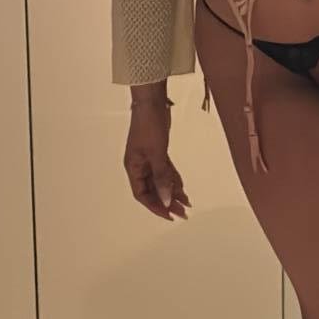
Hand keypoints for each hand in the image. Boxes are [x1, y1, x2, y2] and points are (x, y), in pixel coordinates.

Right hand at [124, 102, 190, 221]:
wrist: (152, 102)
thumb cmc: (149, 126)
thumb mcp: (157, 153)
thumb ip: (162, 177)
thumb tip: (166, 199)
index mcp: (132, 167)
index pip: (142, 194)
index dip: (155, 206)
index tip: (169, 215)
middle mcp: (139, 166)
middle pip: (152, 190)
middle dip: (166, 201)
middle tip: (182, 212)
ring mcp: (148, 159)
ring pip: (160, 181)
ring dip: (172, 192)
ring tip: (186, 203)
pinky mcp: (158, 152)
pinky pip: (165, 171)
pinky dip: (173, 179)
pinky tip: (182, 188)